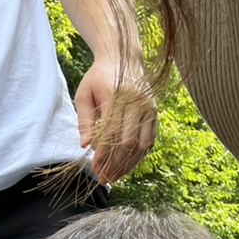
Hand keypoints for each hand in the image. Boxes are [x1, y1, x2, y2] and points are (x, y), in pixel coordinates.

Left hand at [75, 59, 156, 184]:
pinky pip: (149, 140)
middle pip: (128, 142)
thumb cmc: (98, 77)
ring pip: (141, 145)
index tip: (95, 169)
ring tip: (114, 178)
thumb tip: (85, 145)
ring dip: (128, 165)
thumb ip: (84, 120)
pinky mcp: (155, 113)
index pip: (111, 133)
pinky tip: (127, 167)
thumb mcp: (84, 94)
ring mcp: (149, 108)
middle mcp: (137, 103)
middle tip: (103, 179)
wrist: (123, 58)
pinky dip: (139, 157)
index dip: (103, 154)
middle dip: (115, 165)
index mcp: (117, 97)